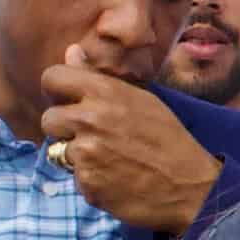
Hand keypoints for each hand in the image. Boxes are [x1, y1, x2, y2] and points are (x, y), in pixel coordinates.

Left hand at [43, 57, 218, 235]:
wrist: (190, 187)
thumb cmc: (169, 140)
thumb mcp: (141, 99)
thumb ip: (99, 77)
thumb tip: (71, 52)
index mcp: (104, 92)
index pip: (52, 78)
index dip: (57, 90)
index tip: (67, 101)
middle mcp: (90, 119)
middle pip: (49, 119)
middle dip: (64, 129)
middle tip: (91, 137)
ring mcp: (86, 154)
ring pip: (58, 151)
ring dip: (77, 156)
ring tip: (108, 159)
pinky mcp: (87, 183)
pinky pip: (75, 178)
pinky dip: (90, 180)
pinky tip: (114, 179)